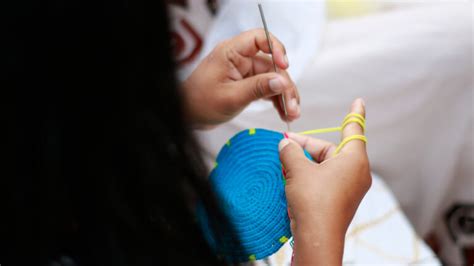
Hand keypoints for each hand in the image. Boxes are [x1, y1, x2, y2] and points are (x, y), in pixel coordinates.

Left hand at [182, 29, 299, 127]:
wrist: (187, 116)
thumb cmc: (201, 103)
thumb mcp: (231, 97)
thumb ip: (257, 88)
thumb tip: (282, 81)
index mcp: (231, 52)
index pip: (259, 38)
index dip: (276, 49)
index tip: (284, 66)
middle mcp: (240, 59)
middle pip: (272, 64)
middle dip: (285, 85)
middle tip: (293, 106)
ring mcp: (244, 72)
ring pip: (273, 78)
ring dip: (284, 95)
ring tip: (291, 113)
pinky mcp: (247, 84)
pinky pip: (267, 87)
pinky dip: (276, 99)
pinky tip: (284, 112)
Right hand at [278, 98, 370, 264]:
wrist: (317, 237)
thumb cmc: (312, 200)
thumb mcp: (297, 169)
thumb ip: (291, 151)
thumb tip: (285, 144)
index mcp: (353, 159)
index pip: (354, 129)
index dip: (354, 113)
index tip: (359, 101)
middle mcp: (356, 172)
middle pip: (330, 150)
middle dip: (307, 147)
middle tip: (285, 146)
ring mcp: (350, 188)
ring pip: (325, 166)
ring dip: (305, 163)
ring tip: (286, 165)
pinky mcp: (341, 200)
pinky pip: (325, 180)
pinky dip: (310, 176)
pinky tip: (292, 179)